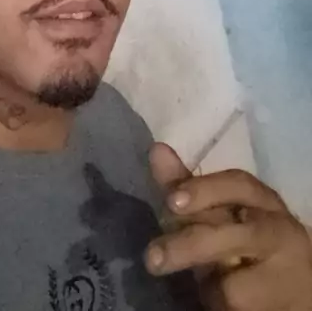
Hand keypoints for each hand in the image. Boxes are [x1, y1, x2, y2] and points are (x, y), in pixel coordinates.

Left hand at [145, 143, 311, 310]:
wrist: (293, 289)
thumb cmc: (248, 243)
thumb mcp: (220, 212)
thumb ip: (188, 186)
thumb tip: (157, 150)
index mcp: (263, 202)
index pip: (239, 185)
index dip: (204, 190)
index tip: (171, 199)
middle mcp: (279, 231)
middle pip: (233, 235)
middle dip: (189, 246)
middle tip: (152, 258)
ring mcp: (284, 270)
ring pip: (232, 281)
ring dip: (204, 282)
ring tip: (190, 278)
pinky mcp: (281, 302)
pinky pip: (235, 302)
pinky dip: (217, 300)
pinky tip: (219, 297)